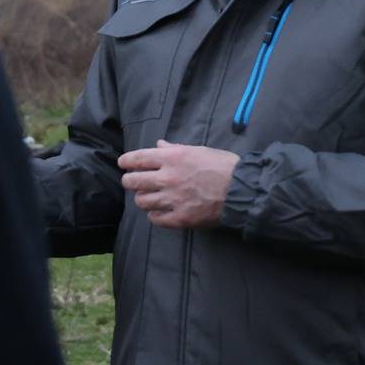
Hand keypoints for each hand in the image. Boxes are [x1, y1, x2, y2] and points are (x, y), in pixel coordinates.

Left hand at [118, 139, 238, 228]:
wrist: (241, 190)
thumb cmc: (224, 166)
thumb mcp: (200, 150)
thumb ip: (176, 148)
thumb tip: (159, 144)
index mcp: (173, 157)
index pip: (138, 158)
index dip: (126, 161)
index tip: (122, 164)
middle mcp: (169, 177)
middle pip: (133, 181)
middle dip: (129, 181)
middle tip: (131, 182)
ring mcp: (173, 199)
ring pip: (142, 201)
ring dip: (142, 199)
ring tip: (147, 198)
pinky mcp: (180, 218)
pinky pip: (156, 219)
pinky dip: (154, 216)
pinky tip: (158, 212)